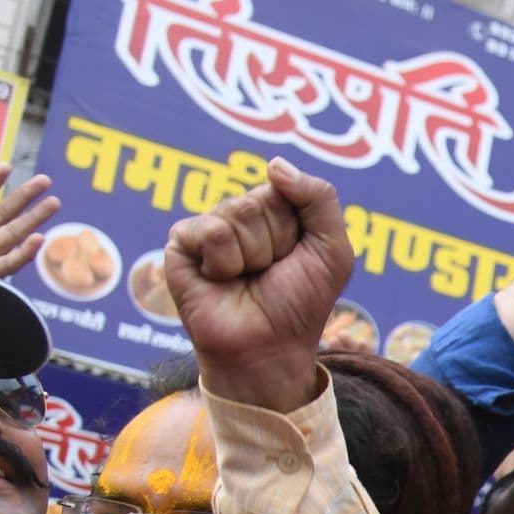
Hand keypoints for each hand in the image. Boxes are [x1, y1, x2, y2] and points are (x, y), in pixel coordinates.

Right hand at [161, 157, 354, 409]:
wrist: (269, 348)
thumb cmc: (302, 303)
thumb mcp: (333, 249)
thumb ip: (319, 198)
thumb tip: (274, 165)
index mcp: (275, 212)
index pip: (286, 189)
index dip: (298, 229)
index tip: (297, 258)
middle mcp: (240, 216)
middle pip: (259, 201)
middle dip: (275, 243)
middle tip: (271, 273)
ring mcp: (209, 229)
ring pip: (236, 214)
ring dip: (252, 255)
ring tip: (247, 279)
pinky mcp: (180, 246)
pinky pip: (208, 231)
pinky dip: (224, 262)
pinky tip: (221, 280)